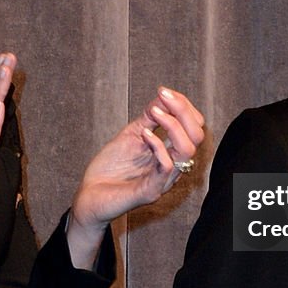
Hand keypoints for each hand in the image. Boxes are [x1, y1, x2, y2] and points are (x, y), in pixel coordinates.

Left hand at [68, 87, 204, 267]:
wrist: (90, 195)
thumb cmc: (111, 168)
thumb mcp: (132, 134)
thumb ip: (149, 118)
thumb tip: (164, 95)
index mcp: (171, 153)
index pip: (194, 127)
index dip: (184, 106)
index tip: (164, 92)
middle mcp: (173, 166)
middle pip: (197, 136)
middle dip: (183, 110)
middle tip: (163, 97)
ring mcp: (163, 180)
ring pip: (187, 150)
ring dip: (172, 125)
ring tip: (154, 113)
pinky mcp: (151, 191)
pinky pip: (166, 167)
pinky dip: (158, 145)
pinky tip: (144, 134)